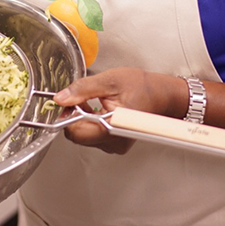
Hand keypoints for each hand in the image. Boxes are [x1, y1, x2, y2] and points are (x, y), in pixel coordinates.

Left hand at [53, 68, 186, 153]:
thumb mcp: (109, 80)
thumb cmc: (142, 86)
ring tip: (94, 100)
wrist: (163, 94)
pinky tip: (98, 107)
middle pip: (77, 135)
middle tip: (83, 97)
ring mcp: (115, 145)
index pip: (74, 132)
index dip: (67, 115)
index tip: (69, 100)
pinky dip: (90, 121)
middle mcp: (113, 142)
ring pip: (84, 136)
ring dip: (82, 118)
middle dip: (75, 115)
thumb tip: (61, 98)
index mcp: (111, 128)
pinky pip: (93, 135)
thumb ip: (82, 89)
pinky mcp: (116, 143)